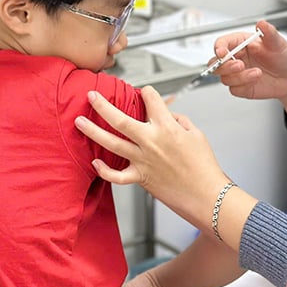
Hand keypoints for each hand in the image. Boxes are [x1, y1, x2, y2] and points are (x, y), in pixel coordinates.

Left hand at [75, 86, 228, 227]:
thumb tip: (167, 117)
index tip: (143, 92)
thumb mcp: (197, 135)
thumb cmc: (204, 166)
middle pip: (120, 119)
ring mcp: (143, 160)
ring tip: (79, 122)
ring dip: (93, 132)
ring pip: (112, 143)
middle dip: (102, 105)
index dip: (146, 92)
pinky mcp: (141, 178)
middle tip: (91, 95)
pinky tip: (95, 163)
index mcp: (167, 127)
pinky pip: (117, 176)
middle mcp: (151, 142)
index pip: (151, 99)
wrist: (206, 194)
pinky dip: (104, 171)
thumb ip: (179, 121)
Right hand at [213, 20, 286, 124]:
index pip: (222, 43)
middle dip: (224, 65)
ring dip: (240, 77)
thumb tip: (261, 23)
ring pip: (224, 77)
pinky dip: (244, 85)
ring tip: (258, 73)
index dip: (219, 47)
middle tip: (240, 65)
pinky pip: (233, 89)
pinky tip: (256, 79)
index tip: (223, 52)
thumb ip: (269, 33)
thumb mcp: (279, 43)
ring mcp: (237, 73)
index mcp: (240, 43)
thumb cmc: (284, 57)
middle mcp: (236, 58)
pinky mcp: (241, 87)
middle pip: (215, 62)